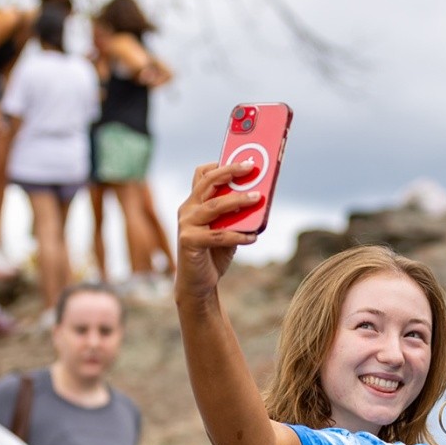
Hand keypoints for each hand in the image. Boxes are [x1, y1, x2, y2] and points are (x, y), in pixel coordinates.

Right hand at [175, 161, 259, 302]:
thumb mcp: (227, 229)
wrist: (198, 283)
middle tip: (251, 167)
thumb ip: (236, 215)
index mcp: (195, 202)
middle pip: (208, 182)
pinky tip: (254, 237)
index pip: (202, 174)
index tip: (242, 160)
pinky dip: (238, 235)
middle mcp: (188, 209)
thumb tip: (259, 198)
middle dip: (230, 171)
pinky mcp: (189, 241)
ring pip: (215, 205)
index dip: (220, 164)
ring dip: (238, 200)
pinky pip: (219, 235)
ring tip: (258, 198)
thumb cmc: (214, 253)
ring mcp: (186, 224)